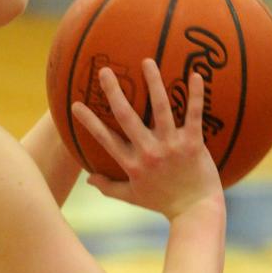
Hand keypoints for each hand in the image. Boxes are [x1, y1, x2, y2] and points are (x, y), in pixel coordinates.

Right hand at [71, 60, 221, 219]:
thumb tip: (88, 179)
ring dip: (154, 83)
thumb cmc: (163, 203)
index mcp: (133, 164)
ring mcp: (171, 145)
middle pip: (127, 117)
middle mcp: (149, 152)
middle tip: (104, 71)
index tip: (75, 105)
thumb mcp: (132, 196)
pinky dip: (196, 95)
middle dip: (114, 93)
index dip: (89, 122)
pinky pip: (194, 114)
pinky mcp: (193, 143)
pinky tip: (196, 75)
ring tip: (147, 62)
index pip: (106, 139)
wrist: (196, 210)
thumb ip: (108, 187)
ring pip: (160, 109)